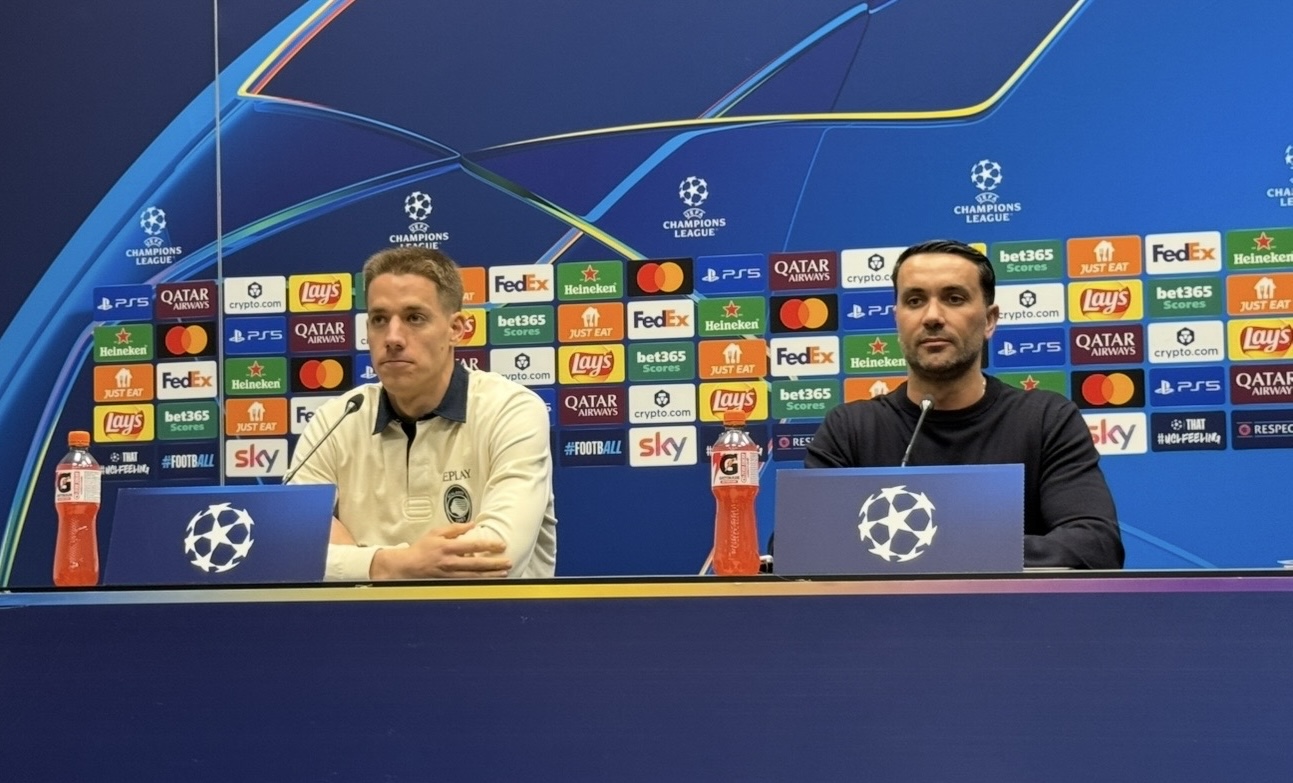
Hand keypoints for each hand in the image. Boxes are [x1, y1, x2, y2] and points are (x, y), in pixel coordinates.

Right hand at [371, 522, 510, 579]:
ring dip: (490, 575)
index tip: (501, 545)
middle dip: (494, 564)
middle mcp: (450, 562)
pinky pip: (467, 583)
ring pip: (474, 576)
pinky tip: (489, 582)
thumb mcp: (436, 533)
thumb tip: (472, 524)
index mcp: (448, 547)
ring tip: (504, 573)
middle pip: (477, 564)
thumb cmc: (422, 548)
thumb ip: (455, 528)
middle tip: (508, 562)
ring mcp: (449, 574)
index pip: (473, 546)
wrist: (407, 566)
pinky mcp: (448, 582)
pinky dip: (480, 582)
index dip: (488, 545)